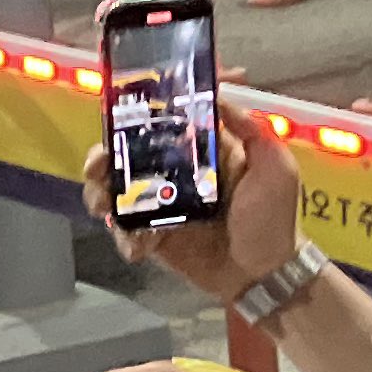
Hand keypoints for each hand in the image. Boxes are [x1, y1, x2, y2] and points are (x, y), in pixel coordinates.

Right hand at [84, 118, 298, 304]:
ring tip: (104, 208)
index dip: (131, 122)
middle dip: (101, 160)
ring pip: (115, 194)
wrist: (265, 273)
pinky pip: (125, 232)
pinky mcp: (153, 238)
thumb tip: (219, 97)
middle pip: (124, 159)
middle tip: (97, 168)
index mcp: (199, 153)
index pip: (158, 128)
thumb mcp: (274, 168)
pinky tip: (137, 248)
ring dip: (100, 197)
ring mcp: (160, 208)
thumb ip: (252, 132)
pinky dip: (123, 239)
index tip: (116, 121)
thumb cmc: (272, 218)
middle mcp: (174, 176)